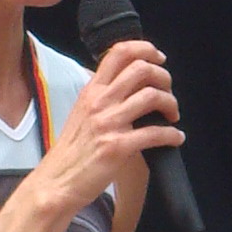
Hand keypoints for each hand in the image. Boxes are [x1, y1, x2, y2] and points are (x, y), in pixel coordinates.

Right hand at [35, 39, 181, 212]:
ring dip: (171, 104)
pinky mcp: (118, 146)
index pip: (119, 53)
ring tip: (173, 115)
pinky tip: (175, 138)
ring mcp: (108, 123)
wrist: (56, 182)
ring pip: (151, 96)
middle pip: (141, 69)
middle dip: (164, 77)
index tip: (158, 59)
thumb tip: (127, 88)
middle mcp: (99, 102)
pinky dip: (172, 134)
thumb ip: (103, 98)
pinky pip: (155, 133)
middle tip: (168, 92)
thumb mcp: (81, 113)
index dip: (145, 49)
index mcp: (91, 91)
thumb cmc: (71, 152)